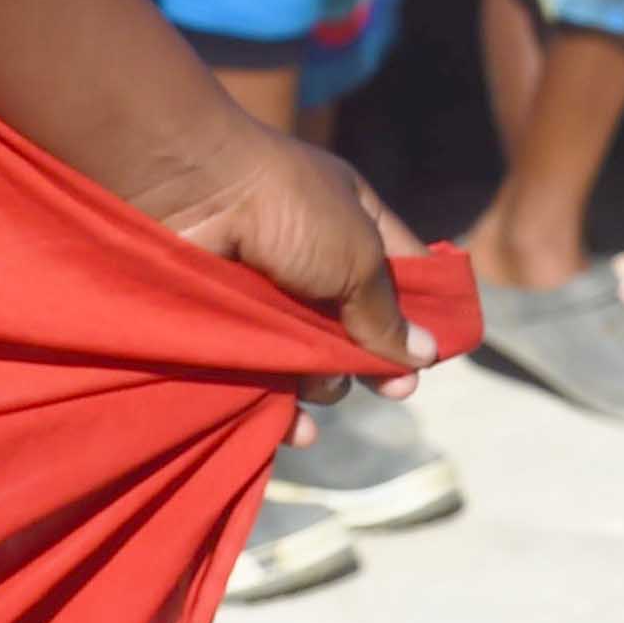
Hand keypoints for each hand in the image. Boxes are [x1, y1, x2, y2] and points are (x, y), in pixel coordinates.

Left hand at [145, 119, 433, 396]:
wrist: (188, 192)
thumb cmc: (287, 210)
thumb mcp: (357, 255)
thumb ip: (388, 310)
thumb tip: (425, 354)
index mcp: (351, 222)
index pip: (403, 272)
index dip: (421, 314)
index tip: (434, 358)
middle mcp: (311, 259)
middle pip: (356, 327)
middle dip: (374, 363)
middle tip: (392, 389)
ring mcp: (269, 297)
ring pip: (311, 362)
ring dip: (324, 385)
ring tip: (321, 385)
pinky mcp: (232, 329)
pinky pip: (264, 379)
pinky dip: (281, 410)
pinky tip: (296, 430)